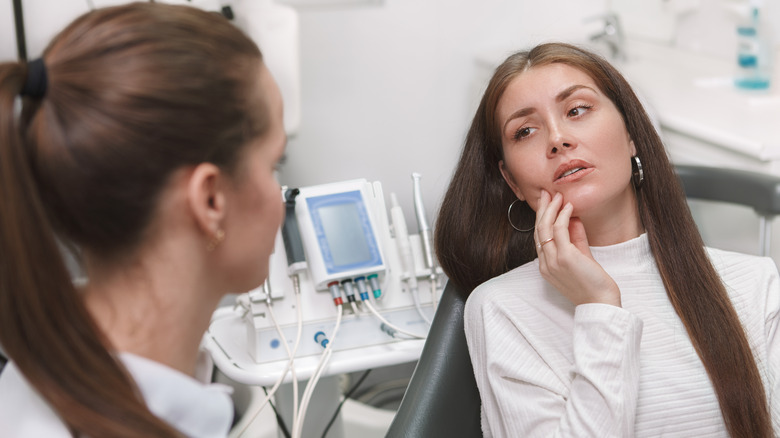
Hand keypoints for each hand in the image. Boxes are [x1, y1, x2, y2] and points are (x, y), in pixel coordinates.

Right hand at [534, 191, 620, 306]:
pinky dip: (563, 215)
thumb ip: (575, 239)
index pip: (539, 237)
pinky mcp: (565, 257)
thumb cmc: (592, 284)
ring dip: (551, 209)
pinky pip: (559, 230)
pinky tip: (568, 207)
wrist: (600, 303)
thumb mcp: (581, 258)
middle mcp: (545, 263)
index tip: (546, 204)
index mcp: (546, 266)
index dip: (542, 218)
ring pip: (545, 228)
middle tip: (546, 193)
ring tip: (557, 196)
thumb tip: (572, 219)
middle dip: (542, 209)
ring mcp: (553, 260)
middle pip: (538, 230)